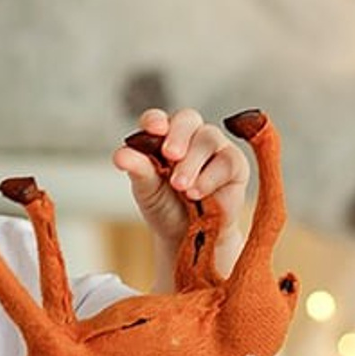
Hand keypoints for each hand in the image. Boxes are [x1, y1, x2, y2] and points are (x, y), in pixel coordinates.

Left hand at [112, 106, 250, 249]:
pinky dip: (210, 177)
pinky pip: (227, 160)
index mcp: (162, 136)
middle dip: (178, 136)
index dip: (155, 120)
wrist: (188, 236)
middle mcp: (189, 136)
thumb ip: (137, 169)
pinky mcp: (235, 164)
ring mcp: (214, 147)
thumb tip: (120, 155)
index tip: (153, 129)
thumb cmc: (165, 207)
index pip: (158, 119)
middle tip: (170, 155)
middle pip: (187, 119)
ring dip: (192, 162)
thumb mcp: (146, 189)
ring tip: (181, 187)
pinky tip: (197, 192)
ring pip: (208, 138)